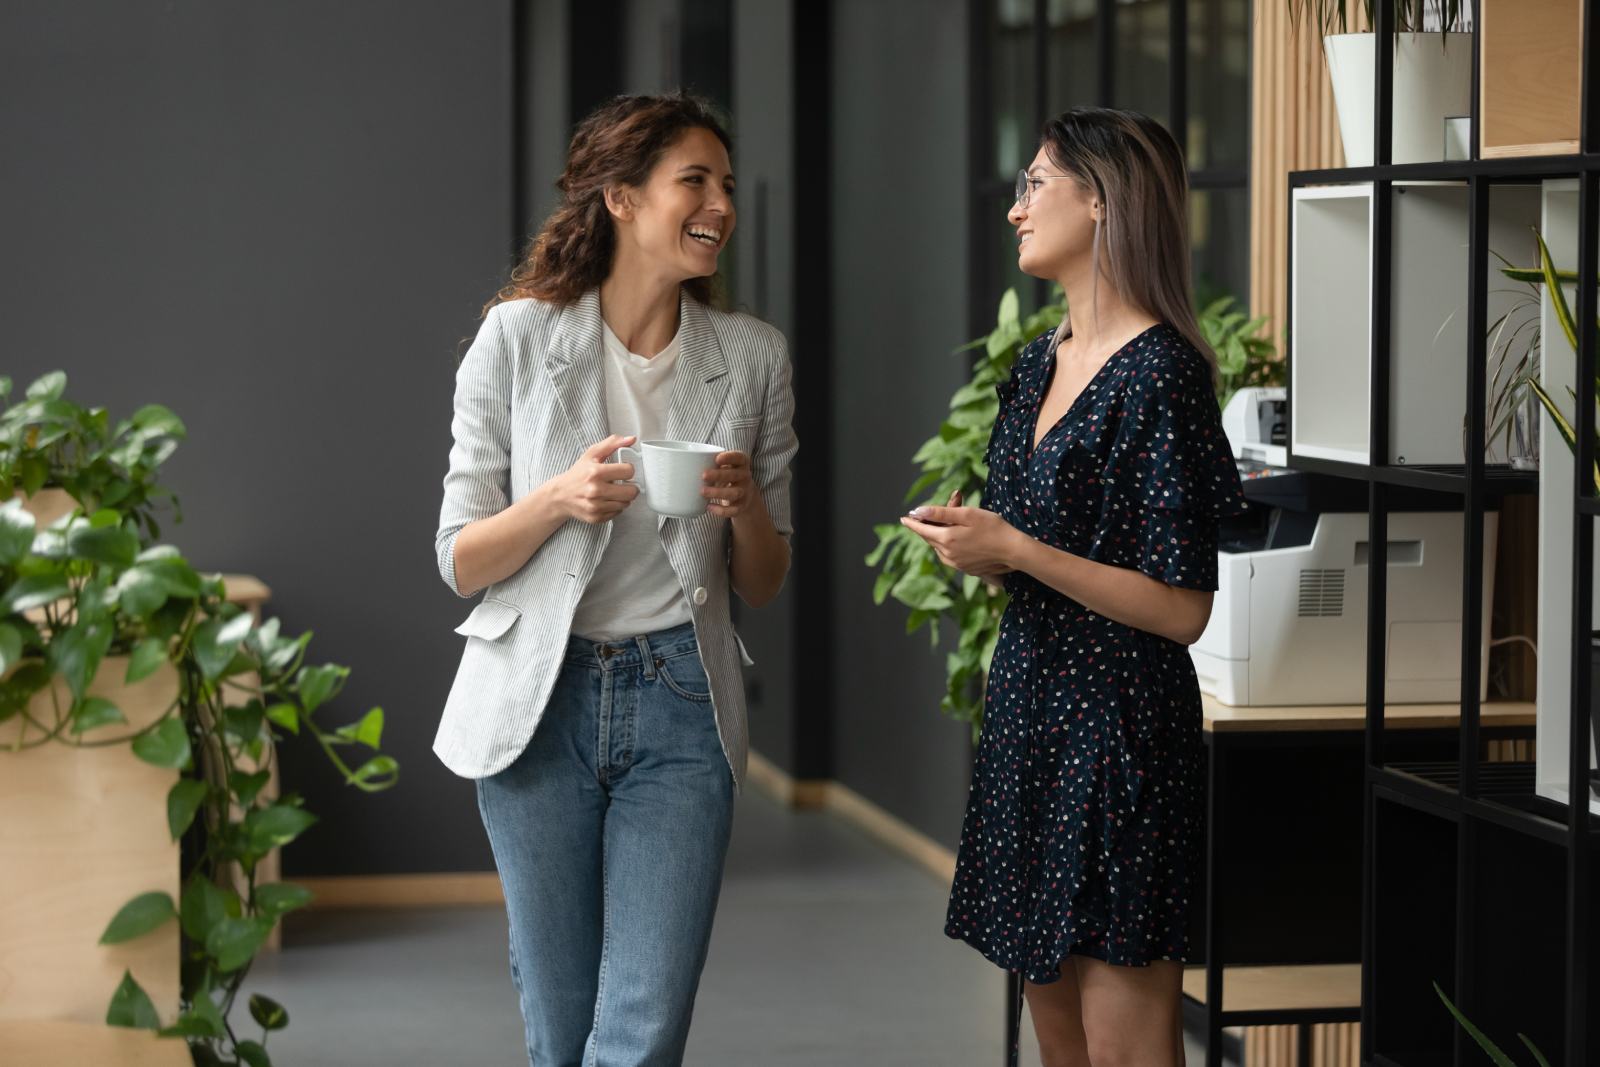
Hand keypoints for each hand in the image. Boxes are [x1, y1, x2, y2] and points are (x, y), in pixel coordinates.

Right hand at [549, 434, 639, 523]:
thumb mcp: (592, 454)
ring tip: (613, 492)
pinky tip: (606, 500)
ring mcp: (595, 506)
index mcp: (595, 472)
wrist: (560, 495)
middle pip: (631, 492)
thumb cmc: (577, 474)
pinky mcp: (596, 517)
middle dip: (630, 487)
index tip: (623, 470)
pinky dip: (615, 507)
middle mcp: (595, 490)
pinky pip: (618, 513)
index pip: (629, 471)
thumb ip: (612, 444)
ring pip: (626, 503)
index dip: (628, 470)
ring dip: (623, 497)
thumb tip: (632, 439)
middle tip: (624, 484)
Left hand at [702, 450, 760, 519]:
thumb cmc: (728, 475)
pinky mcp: (742, 506)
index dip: (729, 457)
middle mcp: (745, 476)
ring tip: (703, 491)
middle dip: (719, 475)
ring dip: (718, 492)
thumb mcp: (725, 465)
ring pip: (734, 493)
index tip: (717, 459)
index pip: (739, 457)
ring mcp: (744, 492)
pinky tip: (708, 506)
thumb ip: (713, 462)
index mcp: (741, 463)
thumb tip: (688, 464)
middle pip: (735, 475)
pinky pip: (733, 510)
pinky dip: (720, 510)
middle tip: (703, 475)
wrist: (745, 494)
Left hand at [899, 490, 1020, 577]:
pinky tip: (957, 538)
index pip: (922, 529)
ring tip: (950, 522)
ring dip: (940, 534)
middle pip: (931, 537)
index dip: (912, 523)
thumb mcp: (967, 514)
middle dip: (931, 523)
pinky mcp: (964, 569)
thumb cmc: (993, 528)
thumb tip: (917, 511)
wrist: (1013, 551)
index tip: (903, 518)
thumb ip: (940, 512)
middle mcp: (947, 554)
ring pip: (939, 546)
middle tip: (938, 511)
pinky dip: (948, 545)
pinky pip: (948, 555)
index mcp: (946, 538)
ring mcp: (955, 564)